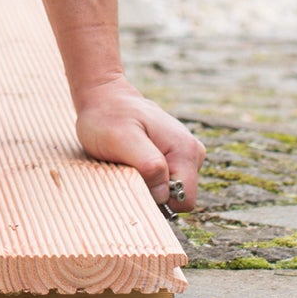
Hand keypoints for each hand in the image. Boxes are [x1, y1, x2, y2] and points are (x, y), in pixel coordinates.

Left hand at [74, 77, 206, 208]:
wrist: (104, 96)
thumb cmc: (108, 117)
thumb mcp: (122, 139)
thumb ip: (148, 165)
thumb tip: (165, 193)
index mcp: (186, 151)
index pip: (184, 201)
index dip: (157, 199)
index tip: (134, 177)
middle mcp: (192, 153)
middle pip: (178, 197)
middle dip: (153, 191)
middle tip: (128, 167)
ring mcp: (184, 154)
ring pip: (170, 190)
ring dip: (147, 182)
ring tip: (128, 159)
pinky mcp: (173, 155)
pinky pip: (163, 180)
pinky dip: (146, 175)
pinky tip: (132, 157)